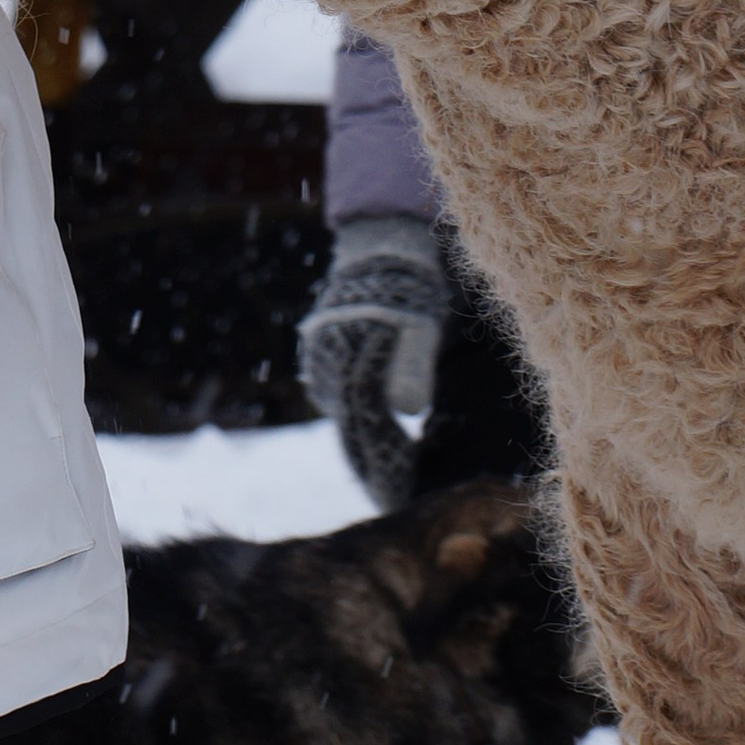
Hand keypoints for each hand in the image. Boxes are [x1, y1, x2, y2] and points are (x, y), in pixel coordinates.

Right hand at [297, 209, 448, 508]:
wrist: (385, 242)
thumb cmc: (408, 283)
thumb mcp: (419, 321)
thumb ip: (411, 363)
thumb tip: (406, 410)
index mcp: (342, 359)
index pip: (360, 427)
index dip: (379, 466)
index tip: (394, 501)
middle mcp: (325, 363)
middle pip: (348, 426)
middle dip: (370, 465)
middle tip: (393, 503)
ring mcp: (325, 358)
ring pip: (346, 414)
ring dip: (365, 445)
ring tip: (389, 482)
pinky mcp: (330, 353)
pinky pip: (345, 397)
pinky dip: (362, 420)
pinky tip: (383, 439)